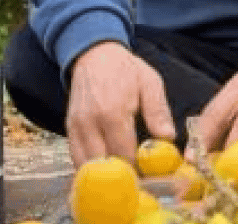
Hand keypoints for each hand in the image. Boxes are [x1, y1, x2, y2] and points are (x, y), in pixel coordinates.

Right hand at [66, 41, 175, 167]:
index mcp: (113, 112)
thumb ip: (158, 111)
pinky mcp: (69, 129)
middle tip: (138, 183)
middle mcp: (90, 123)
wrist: (94, 54)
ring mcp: (76, 127)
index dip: (138, 172)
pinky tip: (106, 170)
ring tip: (123, 178)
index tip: (151, 178)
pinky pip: (76, 158)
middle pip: (103, 166)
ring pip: (85, 166)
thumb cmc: (125, 69)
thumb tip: (167, 137)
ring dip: (104, 176)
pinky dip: (90, 168)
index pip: (124, 155)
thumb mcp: (150, 82)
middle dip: (121, 177)